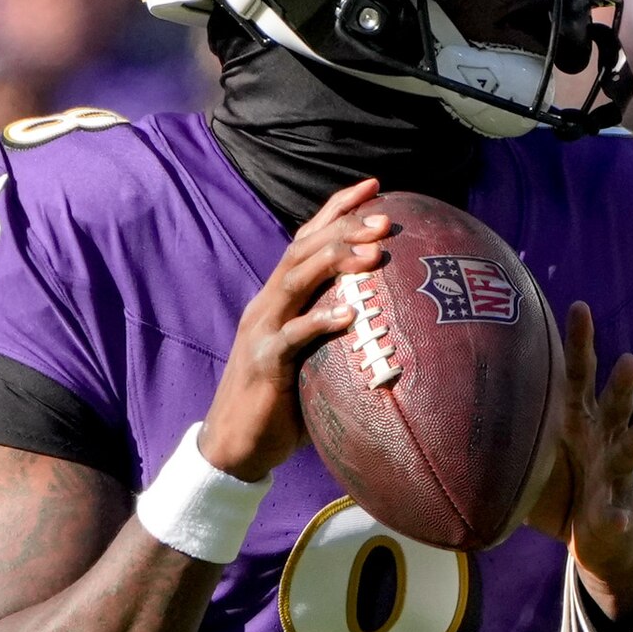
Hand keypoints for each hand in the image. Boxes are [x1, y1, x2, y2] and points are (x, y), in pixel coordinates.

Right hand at [201, 180, 394, 479]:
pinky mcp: (262, 362)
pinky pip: (292, 336)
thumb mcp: (312, 358)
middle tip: (384, 217)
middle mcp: (267, 304)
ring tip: (373, 251)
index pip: (306, 239)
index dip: (337, 209)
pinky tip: (349, 314)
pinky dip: (320, 321)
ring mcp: (261, 330)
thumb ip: (339, 335)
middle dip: (344, 227)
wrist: (235, 445)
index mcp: (278, 298)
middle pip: (303, 249)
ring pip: (295, 280)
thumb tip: (397, 325)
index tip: (374, 186)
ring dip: (335, 261)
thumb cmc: (282, 403)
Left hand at [524, 301, 632, 608]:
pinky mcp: (615, 513)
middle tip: (629, 360)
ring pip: (627, 451)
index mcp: (578, 420)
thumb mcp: (526, 453)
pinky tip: (620, 520)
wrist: (601, 540)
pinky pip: (615, 515)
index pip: (580, 374)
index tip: (580, 306)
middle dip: (621, 383)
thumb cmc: (558, 487)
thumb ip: (500, 427)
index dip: (581, 342)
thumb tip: (444, 396)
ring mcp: (613, 475)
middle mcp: (601, 439)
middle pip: (612, 404)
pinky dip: (617, 518)